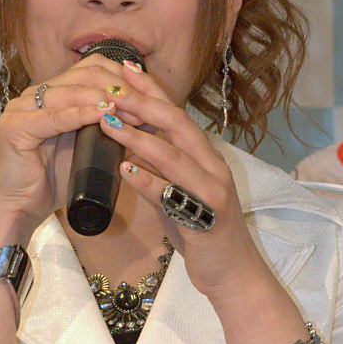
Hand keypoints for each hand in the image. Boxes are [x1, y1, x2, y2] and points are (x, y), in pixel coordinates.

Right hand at [0, 55, 144, 232]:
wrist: (22, 208)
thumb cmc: (54, 180)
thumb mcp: (88, 145)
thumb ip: (105, 124)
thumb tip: (143, 112)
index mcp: (49, 94)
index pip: (88, 68)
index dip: (119, 78)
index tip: (146, 97)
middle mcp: (32, 95)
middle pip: (81, 75)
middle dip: (116, 89)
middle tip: (142, 107)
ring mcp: (20, 108)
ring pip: (70, 92)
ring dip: (104, 100)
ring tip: (129, 113)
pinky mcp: (14, 126)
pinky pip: (54, 116)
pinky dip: (81, 114)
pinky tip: (103, 115)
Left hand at [98, 63, 270, 301]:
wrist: (234, 276)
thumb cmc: (203, 234)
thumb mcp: (178, 195)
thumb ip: (158, 171)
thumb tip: (130, 148)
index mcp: (205, 158)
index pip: (176, 113)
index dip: (152, 90)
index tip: (125, 68)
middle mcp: (212, 167)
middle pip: (177, 124)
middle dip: (143, 103)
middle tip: (110, 89)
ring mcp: (213, 191)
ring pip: (174, 155)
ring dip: (138, 136)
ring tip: (108, 121)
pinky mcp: (207, 219)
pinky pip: (174, 195)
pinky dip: (148, 180)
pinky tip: (126, 169)